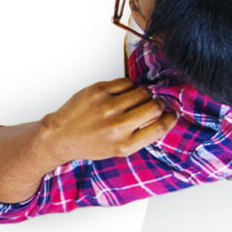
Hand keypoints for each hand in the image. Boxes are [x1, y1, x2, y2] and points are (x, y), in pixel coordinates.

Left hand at [37, 77, 177, 165]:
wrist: (61, 136)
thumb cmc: (91, 143)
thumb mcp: (119, 149)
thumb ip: (141, 136)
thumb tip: (164, 116)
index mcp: (125, 144)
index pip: (160, 127)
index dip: (170, 118)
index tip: (170, 114)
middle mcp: (117, 126)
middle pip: (155, 106)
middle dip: (158, 103)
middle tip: (153, 104)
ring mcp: (107, 107)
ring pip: (142, 91)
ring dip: (143, 94)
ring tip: (134, 100)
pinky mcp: (98, 91)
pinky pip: (126, 82)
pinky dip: (128, 87)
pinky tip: (121, 95)